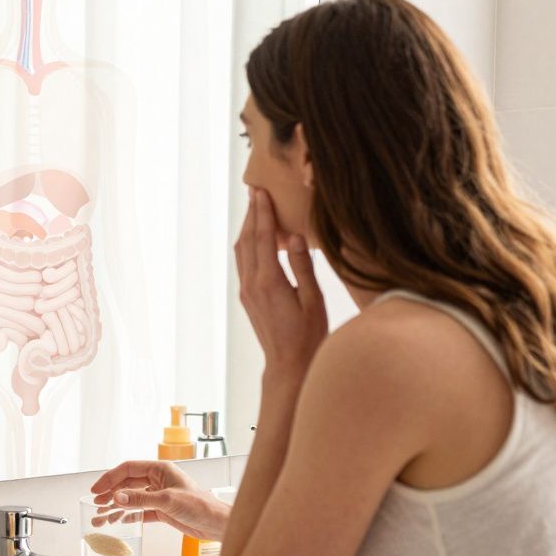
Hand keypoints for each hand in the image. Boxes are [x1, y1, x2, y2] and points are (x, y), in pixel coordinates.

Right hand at [89, 461, 230, 540]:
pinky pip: (140, 510)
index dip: (110, 478)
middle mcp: (158, 480)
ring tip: (102, 515)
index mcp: (160, 470)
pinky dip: (129, 515)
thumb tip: (118, 497)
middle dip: (111, 493)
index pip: (128, 469)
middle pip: (127, 483)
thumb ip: (140, 499)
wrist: (217, 524)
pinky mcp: (163, 510)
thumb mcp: (167, 501)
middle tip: (96, 503)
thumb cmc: (201, 506)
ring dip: (118, 505)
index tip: (97, 489)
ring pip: (132, 498)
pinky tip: (119, 520)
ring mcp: (160, 495)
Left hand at [234, 188, 327, 379]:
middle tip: (255, 191)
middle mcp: (252, 284)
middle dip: (252, 214)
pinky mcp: (247, 297)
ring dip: (248, 228)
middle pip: (248, 240)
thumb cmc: (308, 335)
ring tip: (255, 208)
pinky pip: (244, 262)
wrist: (288, 364)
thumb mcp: (313, 299)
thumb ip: (303, 266)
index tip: (261, 191)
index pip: (264, 238)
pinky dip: (249, 244)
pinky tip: (258, 237)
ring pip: (242, 250)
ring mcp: (247, 291)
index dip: (263, 212)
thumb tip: (296, 237)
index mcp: (270, 281)